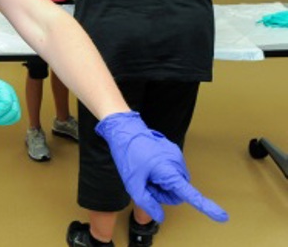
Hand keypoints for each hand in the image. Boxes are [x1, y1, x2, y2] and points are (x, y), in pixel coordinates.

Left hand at [96, 112, 228, 222]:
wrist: (124, 130)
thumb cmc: (127, 154)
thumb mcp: (132, 183)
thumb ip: (146, 202)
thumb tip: (159, 216)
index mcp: (169, 171)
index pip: (190, 194)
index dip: (206, 207)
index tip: (222, 216)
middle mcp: (177, 163)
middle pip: (178, 191)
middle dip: (163, 192)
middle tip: (145, 182)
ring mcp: (176, 156)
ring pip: (175, 182)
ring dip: (161, 182)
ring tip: (145, 172)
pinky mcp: (173, 152)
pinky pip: (171, 171)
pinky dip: (161, 173)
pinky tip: (148, 165)